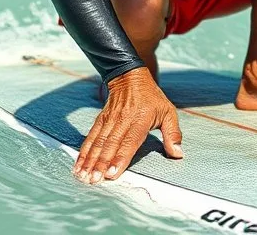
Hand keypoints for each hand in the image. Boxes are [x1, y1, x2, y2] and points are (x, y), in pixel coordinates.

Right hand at [73, 67, 181, 184]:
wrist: (130, 77)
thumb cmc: (152, 98)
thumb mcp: (168, 112)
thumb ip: (173, 133)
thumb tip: (178, 154)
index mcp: (140, 120)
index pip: (129, 142)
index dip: (120, 159)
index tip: (112, 174)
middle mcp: (122, 120)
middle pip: (110, 145)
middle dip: (101, 164)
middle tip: (94, 180)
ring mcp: (109, 120)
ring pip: (98, 142)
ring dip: (90, 160)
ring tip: (83, 176)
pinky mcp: (100, 120)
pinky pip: (90, 137)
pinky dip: (84, 151)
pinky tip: (79, 165)